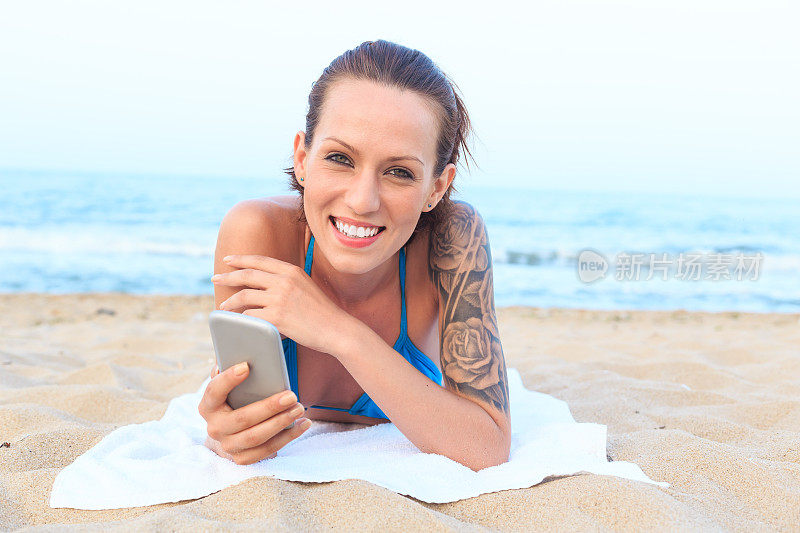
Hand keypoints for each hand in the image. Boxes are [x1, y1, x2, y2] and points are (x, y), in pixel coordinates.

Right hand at [199, 361, 310, 464]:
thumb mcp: (230, 387)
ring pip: (256, 436)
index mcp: (208, 405)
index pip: (214, 390)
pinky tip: (303, 424)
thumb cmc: (234, 401)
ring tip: (300, 409)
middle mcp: (214, 428)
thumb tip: (244, 352)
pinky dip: (288, 437)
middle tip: (291, 395)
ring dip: (281, 422)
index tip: (247, 366)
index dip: (228, 379)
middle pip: (243, 418)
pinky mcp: (243, 458)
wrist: (228, 434)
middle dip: (269, 407)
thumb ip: (232, 371)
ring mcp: (228, 446)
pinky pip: (268, 450)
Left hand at [212, 254, 351, 354]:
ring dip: (230, 301)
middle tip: (215, 278)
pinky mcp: (276, 317)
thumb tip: (264, 282)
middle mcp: (284, 281)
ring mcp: (279, 299)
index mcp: (291, 271)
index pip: (259, 260)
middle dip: (228, 276)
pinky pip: (249, 316)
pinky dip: (240, 319)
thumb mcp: (306, 286)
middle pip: (247, 275)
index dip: (241, 259)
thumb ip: (286, 280)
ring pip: (244, 296)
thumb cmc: (322, 311)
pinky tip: (236, 322)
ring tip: (224, 306)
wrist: (336, 329)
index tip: (228, 260)